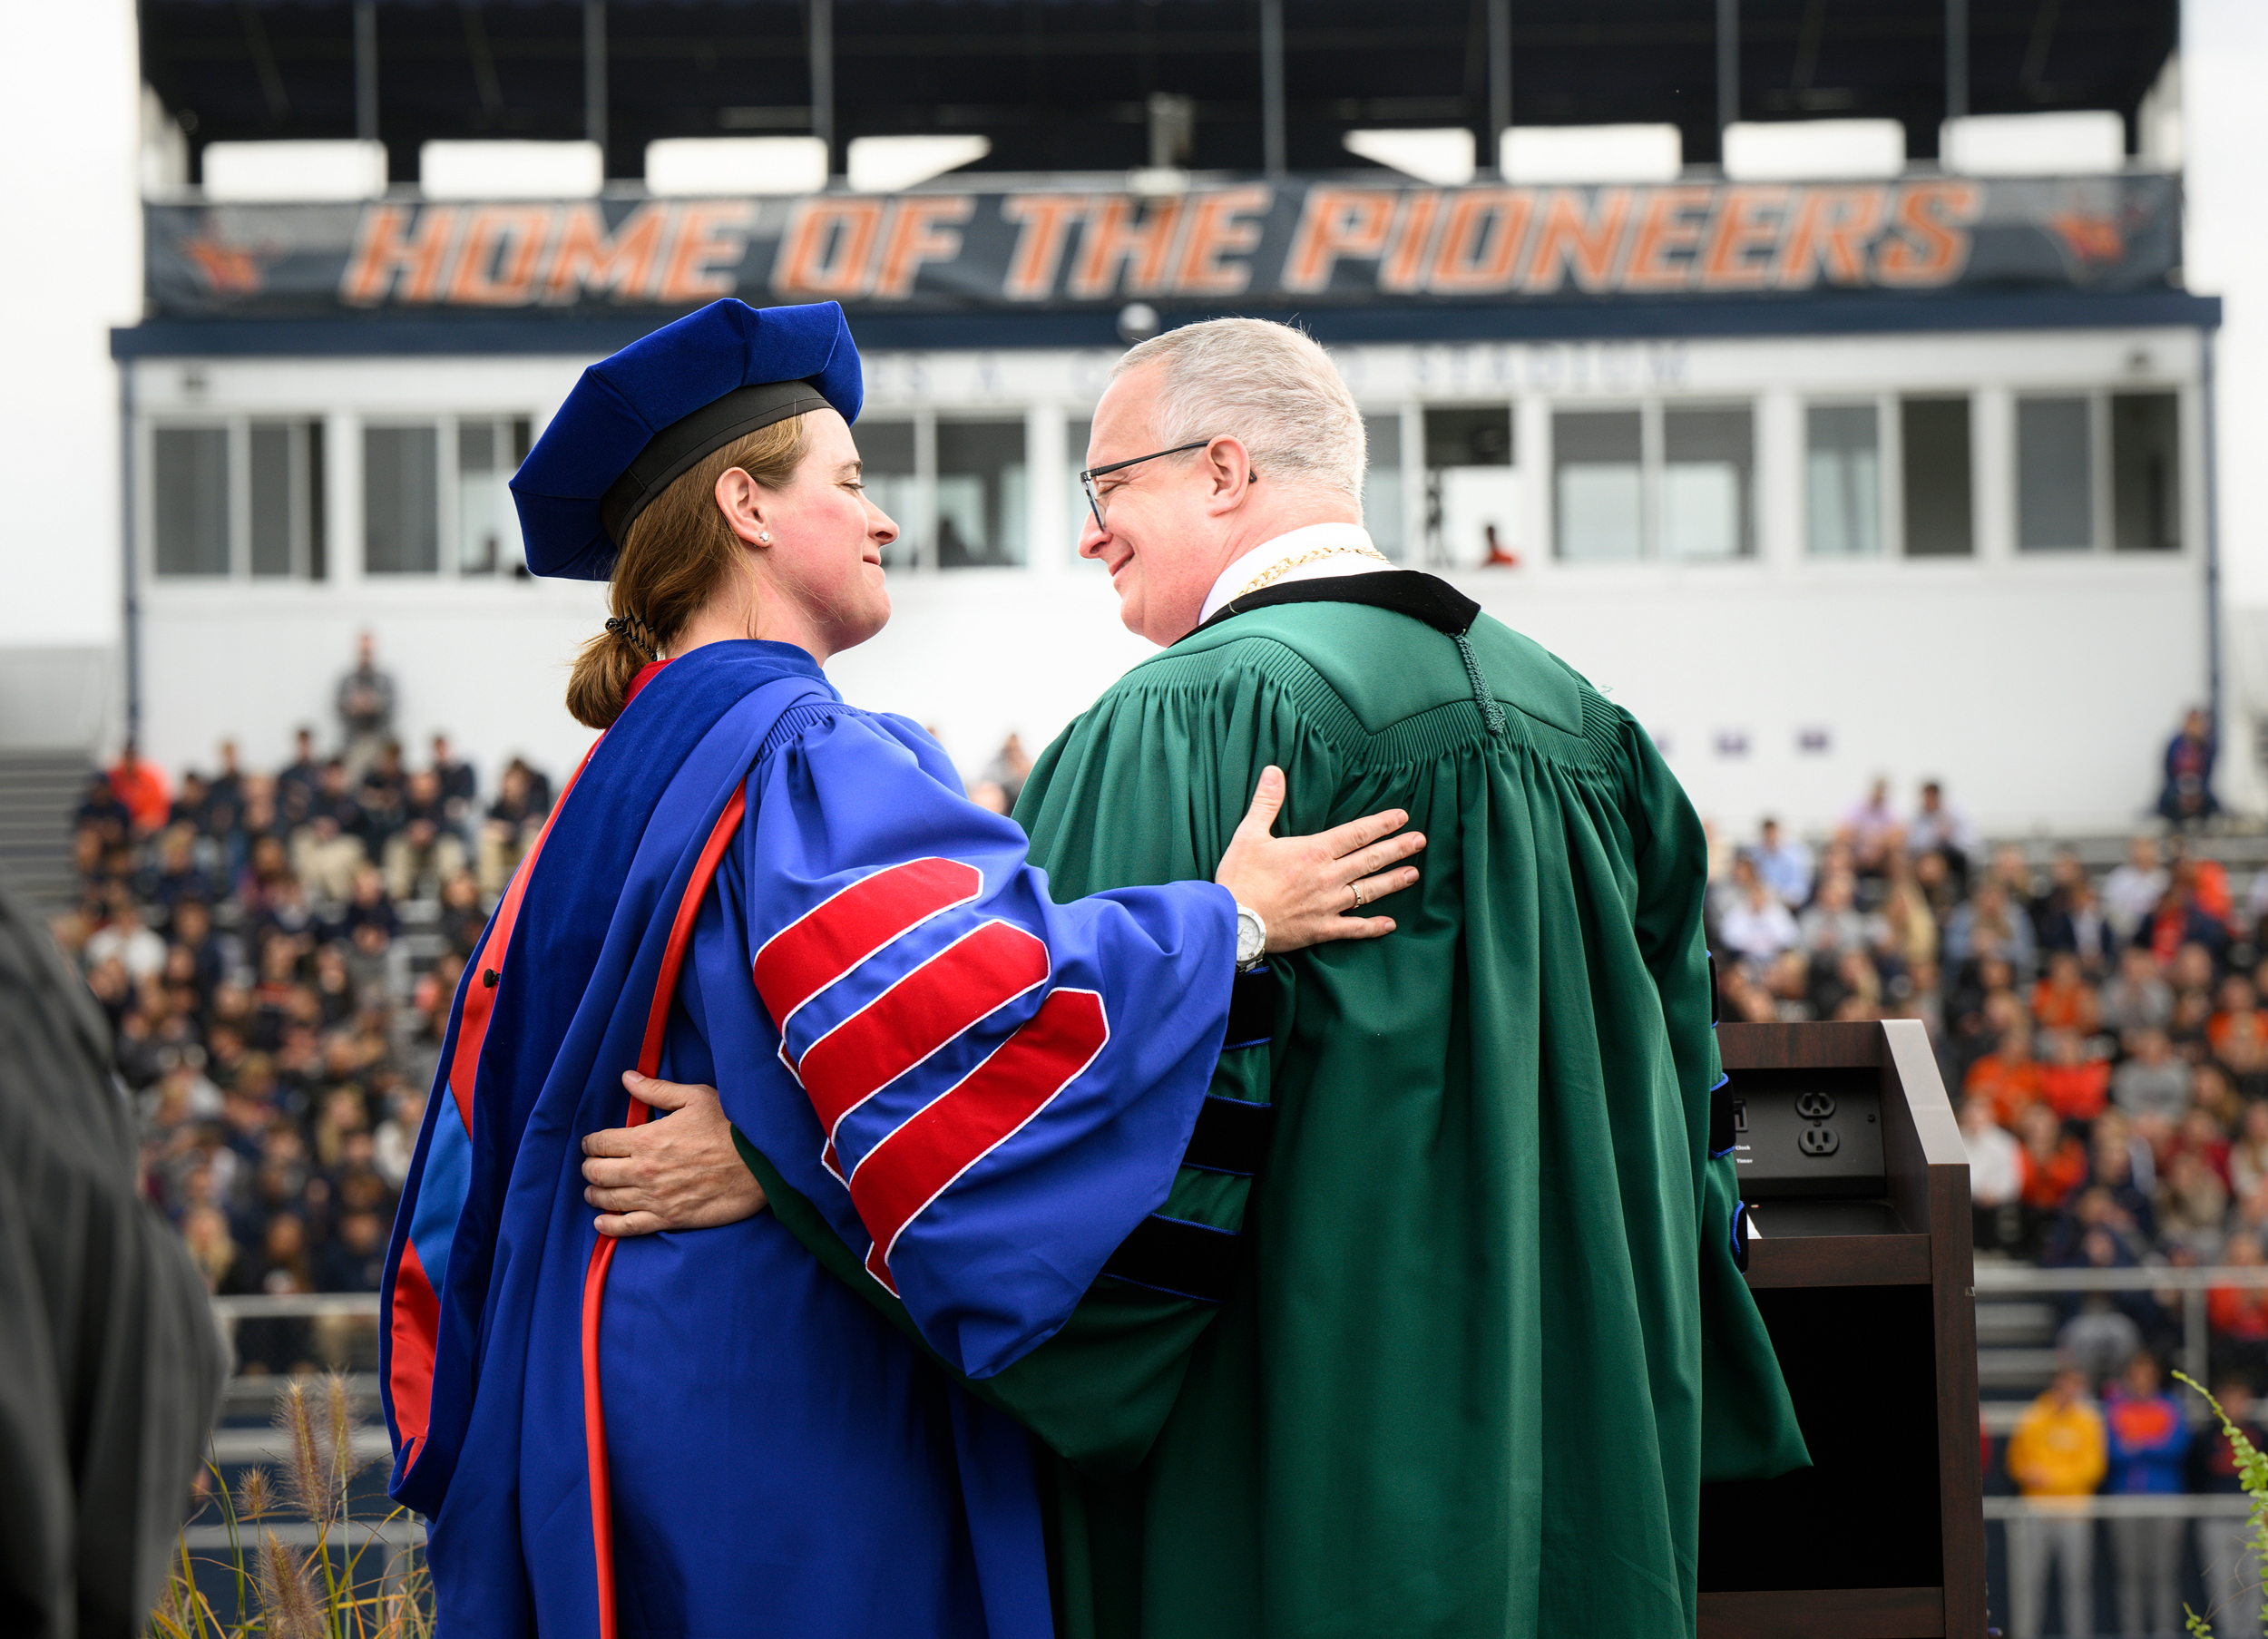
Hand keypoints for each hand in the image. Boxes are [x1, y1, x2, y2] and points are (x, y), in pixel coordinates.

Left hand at [579, 1072, 768, 1237]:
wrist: (762, 1166)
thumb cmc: (732, 1128)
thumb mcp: (696, 1098)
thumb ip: (657, 1090)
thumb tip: (627, 1077)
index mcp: (647, 1139)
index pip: (600, 1142)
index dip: (590, 1143)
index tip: (592, 1143)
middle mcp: (644, 1170)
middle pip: (597, 1172)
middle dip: (589, 1167)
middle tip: (592, 1165)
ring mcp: (655, 1197)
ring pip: (607, 1199)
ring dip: (595, 1194)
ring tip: (595, 1190)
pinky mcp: (669, 1218)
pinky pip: (628, 1227)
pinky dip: (610, 1226)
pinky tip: (602, 1222)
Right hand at [1213, 766, 1424, 951]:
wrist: (1234, 921)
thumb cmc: (1240, 877)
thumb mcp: (1250, 834)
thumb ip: (1267, 802)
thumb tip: (1273, 771)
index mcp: (1314, 851)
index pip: (1356, 833)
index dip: (1381, 824)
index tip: (1402, 817)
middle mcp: (1328, 876)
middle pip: (1370, 859)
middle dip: (1398, 848)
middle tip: (1420, 841)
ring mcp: (1328, 904)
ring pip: (1368, 891)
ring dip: (1393, 882)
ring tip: (1414, 874)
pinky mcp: (1322, 928)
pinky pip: (1354, 928)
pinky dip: (1373, 927)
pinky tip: (1390, 924)